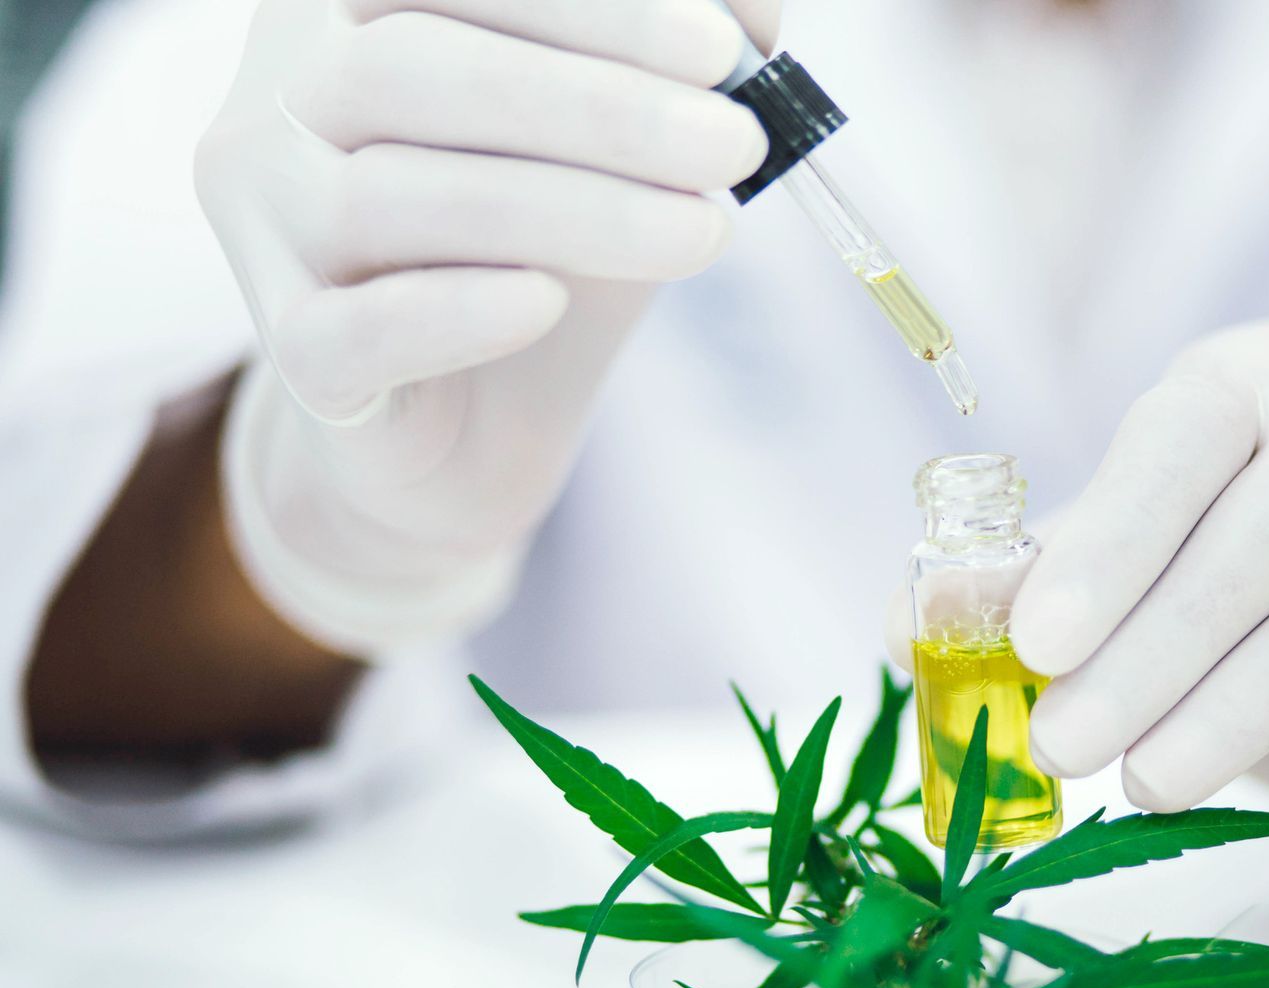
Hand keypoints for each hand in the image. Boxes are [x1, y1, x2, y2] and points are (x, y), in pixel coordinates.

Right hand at [196, 0, 778, 653]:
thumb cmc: (551, 243)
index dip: (592, 9)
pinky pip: (353, 330)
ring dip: (568, 208)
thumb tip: (757, 9)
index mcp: (351, 7)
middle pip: (413, 69)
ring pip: (389, 196)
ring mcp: (265, 222)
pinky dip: (451, 312)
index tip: (725, 50)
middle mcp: (282, 94)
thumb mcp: (624, 143)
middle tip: (733, 144)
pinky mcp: (293, 349)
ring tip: (705, 231)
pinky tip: (546, 303)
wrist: (479, 420)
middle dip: (597, 107)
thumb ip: (674, 64)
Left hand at [1012, 322, 1268, 811]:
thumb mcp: (1117, 558)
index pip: (1182, 438)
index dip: (1112, 541)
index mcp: (1242, 382)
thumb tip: (910, 625)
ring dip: (1244, 696)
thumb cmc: (1219, 576)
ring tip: (1149, 781)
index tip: (1038, 646)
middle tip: (1068, 746)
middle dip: (1158, 649)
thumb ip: (1024, 582)